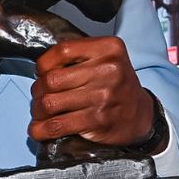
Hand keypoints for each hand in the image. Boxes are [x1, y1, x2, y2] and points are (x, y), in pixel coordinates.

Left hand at [29, 37, 153, 146]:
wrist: (140, 115)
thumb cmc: (117, 86)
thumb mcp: (106, 59)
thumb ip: (78, 56)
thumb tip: (41, 68)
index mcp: (108, 49)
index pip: (62, 50)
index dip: (44, 64)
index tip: (42, 72)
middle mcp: (107, 70)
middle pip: (52, 79)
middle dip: (38, 91)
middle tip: (39, 96)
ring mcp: (103, 96)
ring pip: (50, 103)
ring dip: (38, 110)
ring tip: (40, 112)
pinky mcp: (97, 120)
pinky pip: (58, 125)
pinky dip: (42, 129)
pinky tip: (39, 130)